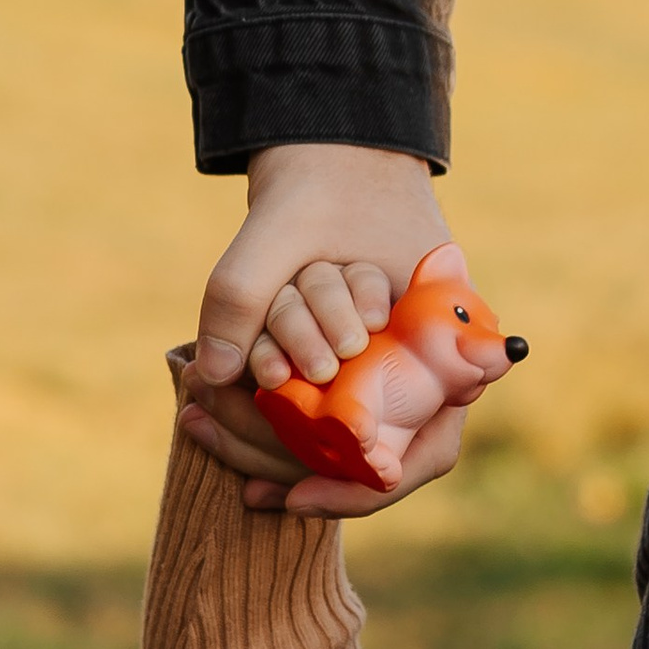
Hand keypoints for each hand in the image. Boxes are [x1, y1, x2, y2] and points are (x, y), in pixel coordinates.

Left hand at [178, 141, 459, 517]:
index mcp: (446, 347)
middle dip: (302, 476)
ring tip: (202, 430)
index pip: (425, 452)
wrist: (329, 150)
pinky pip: (312, 413)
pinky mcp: (341, 368)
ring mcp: (384, 373)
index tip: (298, 498)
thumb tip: (213, 372)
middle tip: (242, 486)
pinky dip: (263, 420)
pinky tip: (208, 411)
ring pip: (339, 443)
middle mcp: (424, 372)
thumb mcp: (282, 224)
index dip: (364, 488)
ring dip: (272, 451)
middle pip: (376, 461)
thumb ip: (243, 287)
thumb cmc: (325, 181)